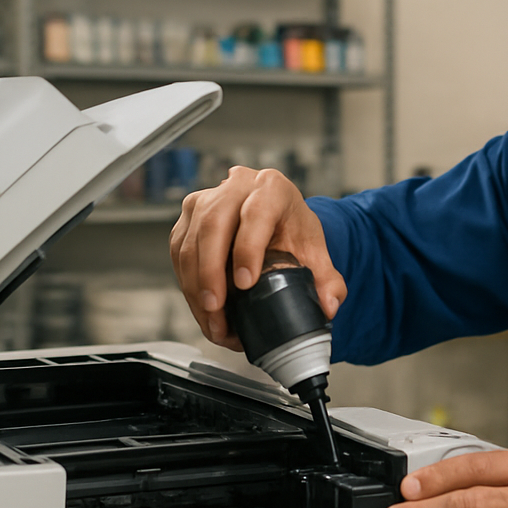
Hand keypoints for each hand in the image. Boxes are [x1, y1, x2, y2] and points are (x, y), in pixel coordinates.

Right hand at [169, 166, 346, 348]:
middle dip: (210, 273)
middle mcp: (235, 187)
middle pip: (213, 225)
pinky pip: (179, 252)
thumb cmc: (293, 229)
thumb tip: (328, 306)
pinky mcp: (188, 219)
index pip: (256, 213)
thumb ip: (328, 280)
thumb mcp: (316, 251)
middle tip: (217, 309)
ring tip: (211, 320)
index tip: (245, 284)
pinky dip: (187, 284)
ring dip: (195, 286)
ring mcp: (206, 200)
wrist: (277, 219)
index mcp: (273, 188)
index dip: (247, 249)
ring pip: (190, 240)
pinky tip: (202, 310)